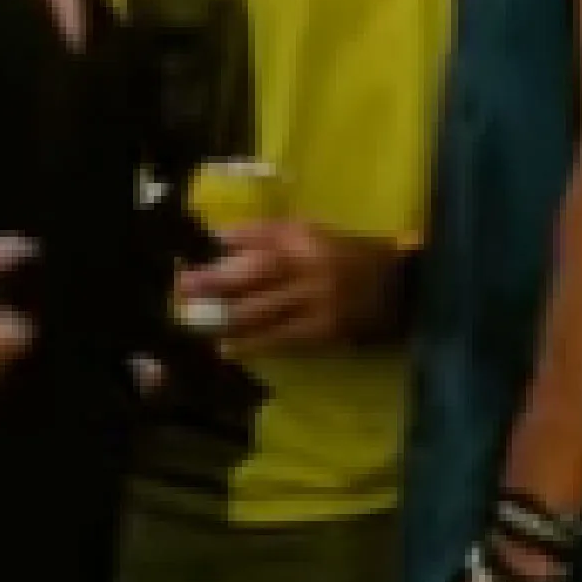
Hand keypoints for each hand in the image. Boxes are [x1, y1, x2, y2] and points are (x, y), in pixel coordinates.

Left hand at [181, 221, 401, 356]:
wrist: (399, 287)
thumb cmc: (343, 257)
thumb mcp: (308, 234)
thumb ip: (263, 236)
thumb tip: (214, 240)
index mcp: (303, 235)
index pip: (251, 238)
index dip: (214, 250)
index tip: (182, 263)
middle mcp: (309, 263)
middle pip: (252, 272)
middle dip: (211, 283)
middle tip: (181, 292)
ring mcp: (317, 299)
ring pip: (259, 310)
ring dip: (221, 319)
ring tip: (192, 324)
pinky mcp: (323, 330)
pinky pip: (278, 339)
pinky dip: (248, 344)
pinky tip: (225, 348)